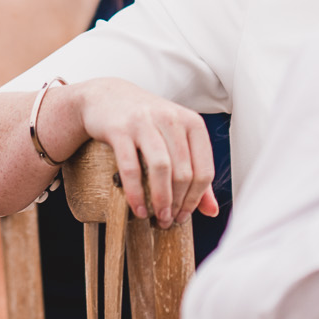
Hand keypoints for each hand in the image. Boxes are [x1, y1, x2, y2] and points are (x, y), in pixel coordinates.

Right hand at [66, 78, 218, 224]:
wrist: (106, 97)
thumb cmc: (146, 123)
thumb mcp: (176, 140)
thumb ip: (196, 172)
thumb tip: (212, 211)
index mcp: (192, 122)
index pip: (204, 170)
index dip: (196, 199)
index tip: (185, 215)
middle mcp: (171, 119)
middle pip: (184, 173)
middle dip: (178, 204)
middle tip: (169, 221)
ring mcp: (145, 122)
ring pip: (161, 169)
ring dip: (161, 200)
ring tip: (157, 218)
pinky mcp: (120, 129)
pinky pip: (131, 167)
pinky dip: (136, 193)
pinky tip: (138, 209)